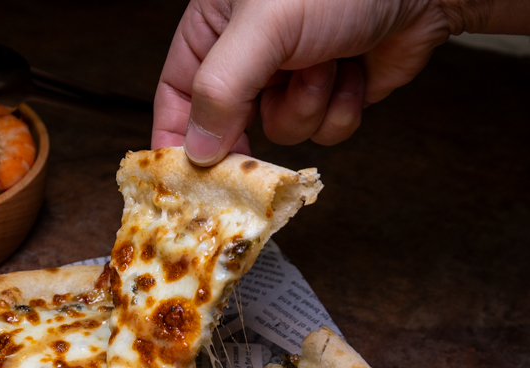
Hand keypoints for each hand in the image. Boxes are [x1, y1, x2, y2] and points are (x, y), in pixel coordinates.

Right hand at [152, 0, 459, 164]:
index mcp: (217, 25)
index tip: (177, 179)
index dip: (175, 135)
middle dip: (251, 132)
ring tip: (327, 62)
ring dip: (308, 106)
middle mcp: (251, 54)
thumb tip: (197, 148)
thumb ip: (220, 88)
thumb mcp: (265, 28)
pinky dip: (341, 108)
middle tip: (250, 160)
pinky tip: (353, 71)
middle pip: (227, 122)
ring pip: (280, 130)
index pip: (176, 90)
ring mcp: (292, 76)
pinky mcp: (332, 95)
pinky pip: (321, 132)